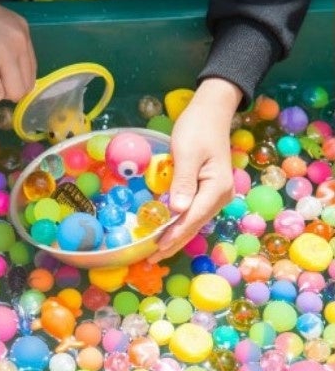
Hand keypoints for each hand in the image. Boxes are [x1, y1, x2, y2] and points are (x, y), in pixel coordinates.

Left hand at [149, 78, 241, 261]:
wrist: (211, 112)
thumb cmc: (197, 129)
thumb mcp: (187, 153)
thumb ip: (182, 182)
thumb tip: (178, 210)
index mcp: (216, 188)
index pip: (192, 218)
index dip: (174, 235)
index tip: (157, 249)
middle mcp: (219, 196)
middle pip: (194, 225)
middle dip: (173, 243)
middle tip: (151, 259)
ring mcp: (214, 194)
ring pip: (193, 221)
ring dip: (175, 236)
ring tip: (156, 251)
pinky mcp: (207, 190)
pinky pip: (192, 212)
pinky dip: (178, 224)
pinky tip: (166, 231)